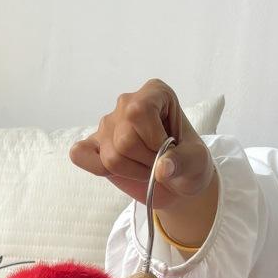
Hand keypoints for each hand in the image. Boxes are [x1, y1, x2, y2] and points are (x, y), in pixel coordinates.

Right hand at [71, 79, 217, 249]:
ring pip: (110, 157)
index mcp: (154, 93)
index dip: (153, 140)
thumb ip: (183, 162)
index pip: (138, 112)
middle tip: (157, 162)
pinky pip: (80, 155)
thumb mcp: (198, 162)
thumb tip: (162, 168)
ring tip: (145, 167)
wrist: (177, 183)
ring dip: (131, 171)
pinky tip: (116, 171)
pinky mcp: (93, 145)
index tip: (168, 149)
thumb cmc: (188, 165)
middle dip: (144, 161)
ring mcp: (107, 125)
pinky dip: (96, 169)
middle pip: (124, 140)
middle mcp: (126, 103)